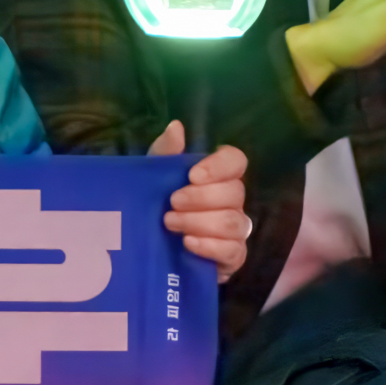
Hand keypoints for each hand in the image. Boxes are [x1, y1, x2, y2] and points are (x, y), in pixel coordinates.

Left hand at [149, 120, 250, 281]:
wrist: (149, 248)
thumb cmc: (156, 204)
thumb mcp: (153, 176)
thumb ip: (164, 152)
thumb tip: (176, 127)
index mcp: (217, 176)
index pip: (236, 160)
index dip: (219, 166)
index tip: (192, 175)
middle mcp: (232, 201)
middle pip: (235, 193)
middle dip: (201, 198)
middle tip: (172, 203)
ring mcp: (235, 230)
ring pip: (233, 222)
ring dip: (200, 222)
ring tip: (170, 223)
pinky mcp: (232, 257)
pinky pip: (233, 251)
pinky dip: (210, 246)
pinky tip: (188, 244)